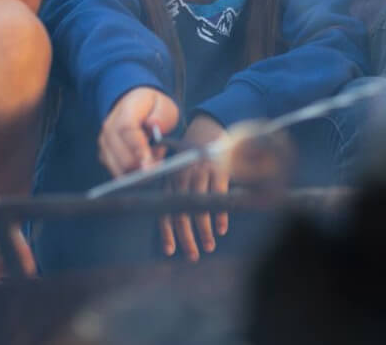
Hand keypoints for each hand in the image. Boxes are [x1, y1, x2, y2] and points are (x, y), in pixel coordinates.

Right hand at [98, 87, 179, 177]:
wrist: (136, 107)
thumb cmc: (153, 109)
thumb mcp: (165, 107)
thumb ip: (161, 116)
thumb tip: (154, 124)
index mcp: (126, 110)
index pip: (127, 129)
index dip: (139, 148)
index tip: (151, 163)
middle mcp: (110, 126)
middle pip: (123, 156)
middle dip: (144, 162)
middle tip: (160, 153)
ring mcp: (105, 142)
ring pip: (120, 168)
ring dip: (140, 168)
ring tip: (154, 154)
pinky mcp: (104, 155)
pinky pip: (119, 173)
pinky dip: (133, 172)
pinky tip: (144, 160)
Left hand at [162, 115, 229, 261]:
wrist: (209, 130)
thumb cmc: (191, 157)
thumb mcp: (177, 170)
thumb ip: (173, 190)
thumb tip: (172, 223)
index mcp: (170, 179)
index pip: (164, 210)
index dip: (166, 233)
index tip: (170, 251)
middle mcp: (183, 177)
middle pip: (181, 214)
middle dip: (187, 238)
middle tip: (193, 255)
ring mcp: (201, 173)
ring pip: (200, 209)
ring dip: (205, 231)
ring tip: (209, 245)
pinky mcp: (219, 170)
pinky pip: (218, 198)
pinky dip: (220, 216)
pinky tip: (221, 228)